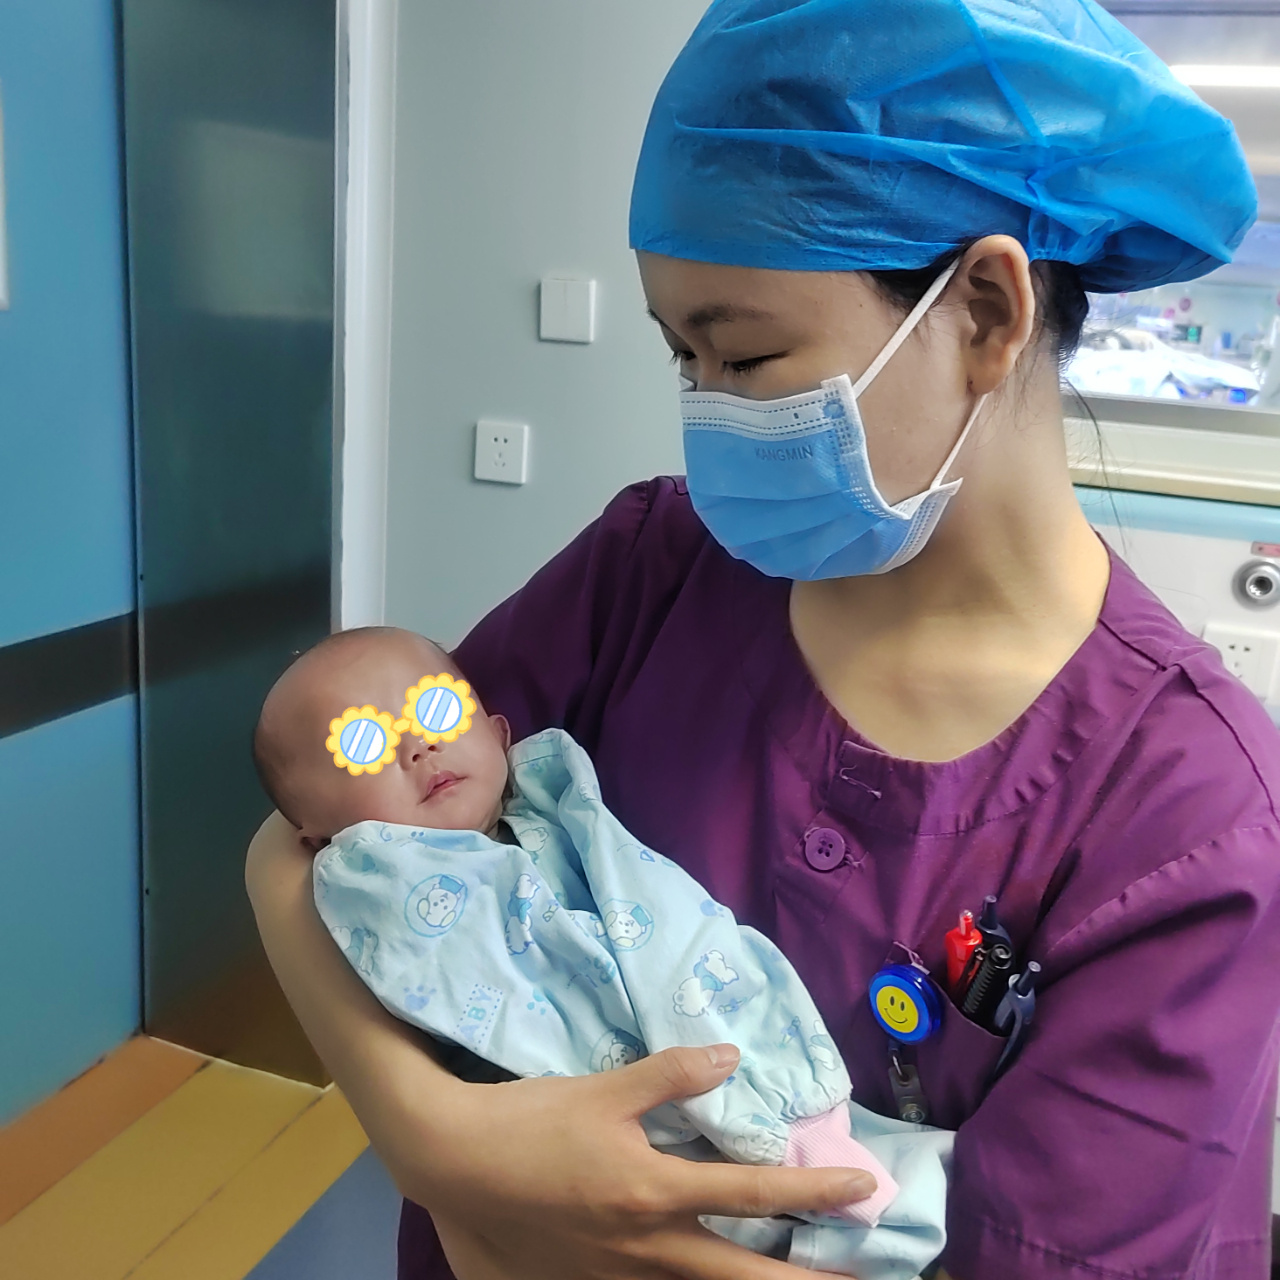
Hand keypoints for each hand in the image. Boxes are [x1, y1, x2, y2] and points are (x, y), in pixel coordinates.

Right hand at [410, 1043, 876, 1279]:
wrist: (455, 1165)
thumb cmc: (532, 1122)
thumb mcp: (602, 1089)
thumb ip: (671, 1075)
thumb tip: (731, 1057)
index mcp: (654, 1194)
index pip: (753, 1196)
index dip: (814, 1192)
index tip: (865, 1188)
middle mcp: (648, 1248)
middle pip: (744, 1278)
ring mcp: (621, 1273)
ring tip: (801, 1276)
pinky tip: (714, 1269)